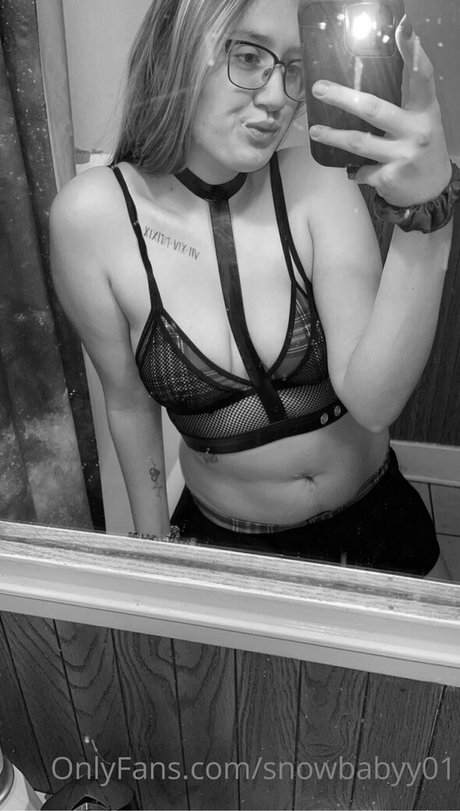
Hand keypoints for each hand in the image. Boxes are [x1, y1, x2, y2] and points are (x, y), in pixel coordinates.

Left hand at [309, 15, 451, 206]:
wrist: (432, 190)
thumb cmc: (421, 148)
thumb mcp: (421, 120)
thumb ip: (406, 99)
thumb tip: (380, 71)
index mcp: (425, 111)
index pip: (422, 76)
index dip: (413, 52)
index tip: (403, 29)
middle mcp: (416, 131)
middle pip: (373, 108)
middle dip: (342, 98)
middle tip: (319, 89)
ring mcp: (403, 155)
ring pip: (358, 142)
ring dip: (332, 136)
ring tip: (315, 131)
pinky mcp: (389, 177)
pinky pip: (361, 170)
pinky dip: (356, 169)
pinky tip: (355, 169)